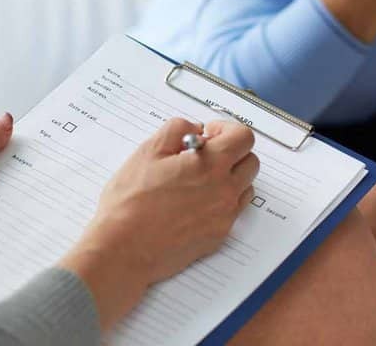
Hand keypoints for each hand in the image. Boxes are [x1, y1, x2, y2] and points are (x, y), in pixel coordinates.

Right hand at [59, 118, 258, 329]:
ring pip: (245, 187)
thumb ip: (177, 129)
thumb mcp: (148, 151)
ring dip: (230, 176)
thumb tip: (195, 128)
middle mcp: (225, 191)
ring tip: (199, 179)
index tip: (208, 134)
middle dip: (231, 152)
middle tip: (204, 155)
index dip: (226, 129)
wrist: (124, 248)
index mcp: (210, 165)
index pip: (243, 137)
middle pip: (250, 161)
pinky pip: (233, 211)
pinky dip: (222, 200)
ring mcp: (224, 216)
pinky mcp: (218, 236)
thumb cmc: (131, 202)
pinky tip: (194, 201)